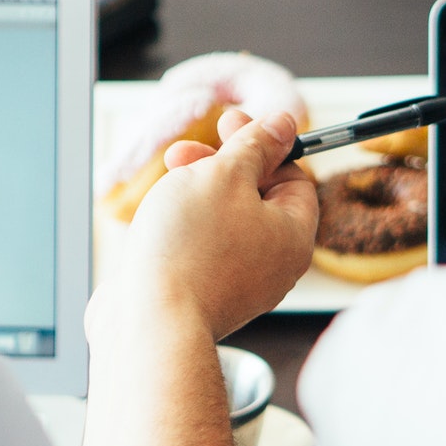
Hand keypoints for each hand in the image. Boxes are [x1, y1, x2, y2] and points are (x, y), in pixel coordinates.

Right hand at [96, 108, 317, 340]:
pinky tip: (159, 221)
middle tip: (186, 152)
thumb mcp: (225, 174)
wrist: (151, 322)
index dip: (261, 145)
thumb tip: (282, 124)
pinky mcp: (205, 295)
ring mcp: (238, 283)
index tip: (229, 123)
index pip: (293, 177)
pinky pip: (203, 248)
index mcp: (294, 235)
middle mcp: (273, 264)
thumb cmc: (190, 248)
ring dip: (197, 193)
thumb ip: (256, 145)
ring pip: (224, 222)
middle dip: (220, 166)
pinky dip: (185, 227)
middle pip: (257, 198)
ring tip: (166, 183)